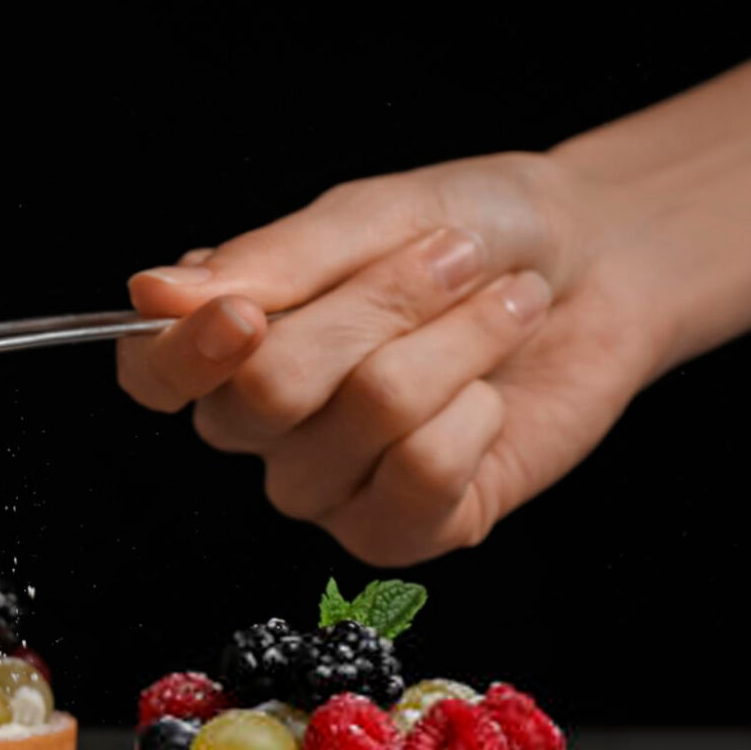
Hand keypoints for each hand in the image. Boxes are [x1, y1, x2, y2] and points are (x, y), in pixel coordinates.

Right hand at [118, 153, 666, 564]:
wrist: (601, 264)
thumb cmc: (472, 231)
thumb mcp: (369, 217)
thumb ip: (266, 262)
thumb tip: (148, 294)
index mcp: (229, 341)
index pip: (152, 375)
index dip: (184, 355)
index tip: (244, 313)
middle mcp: (263, 426)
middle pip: (267, 393)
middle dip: (380, 307)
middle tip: (452, 258)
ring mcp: (330, 487)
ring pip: (364, 421)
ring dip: (456, 344)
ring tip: (502, 307)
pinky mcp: (406, 532)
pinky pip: (421, 479)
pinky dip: (479, 414)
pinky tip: (493, 395)